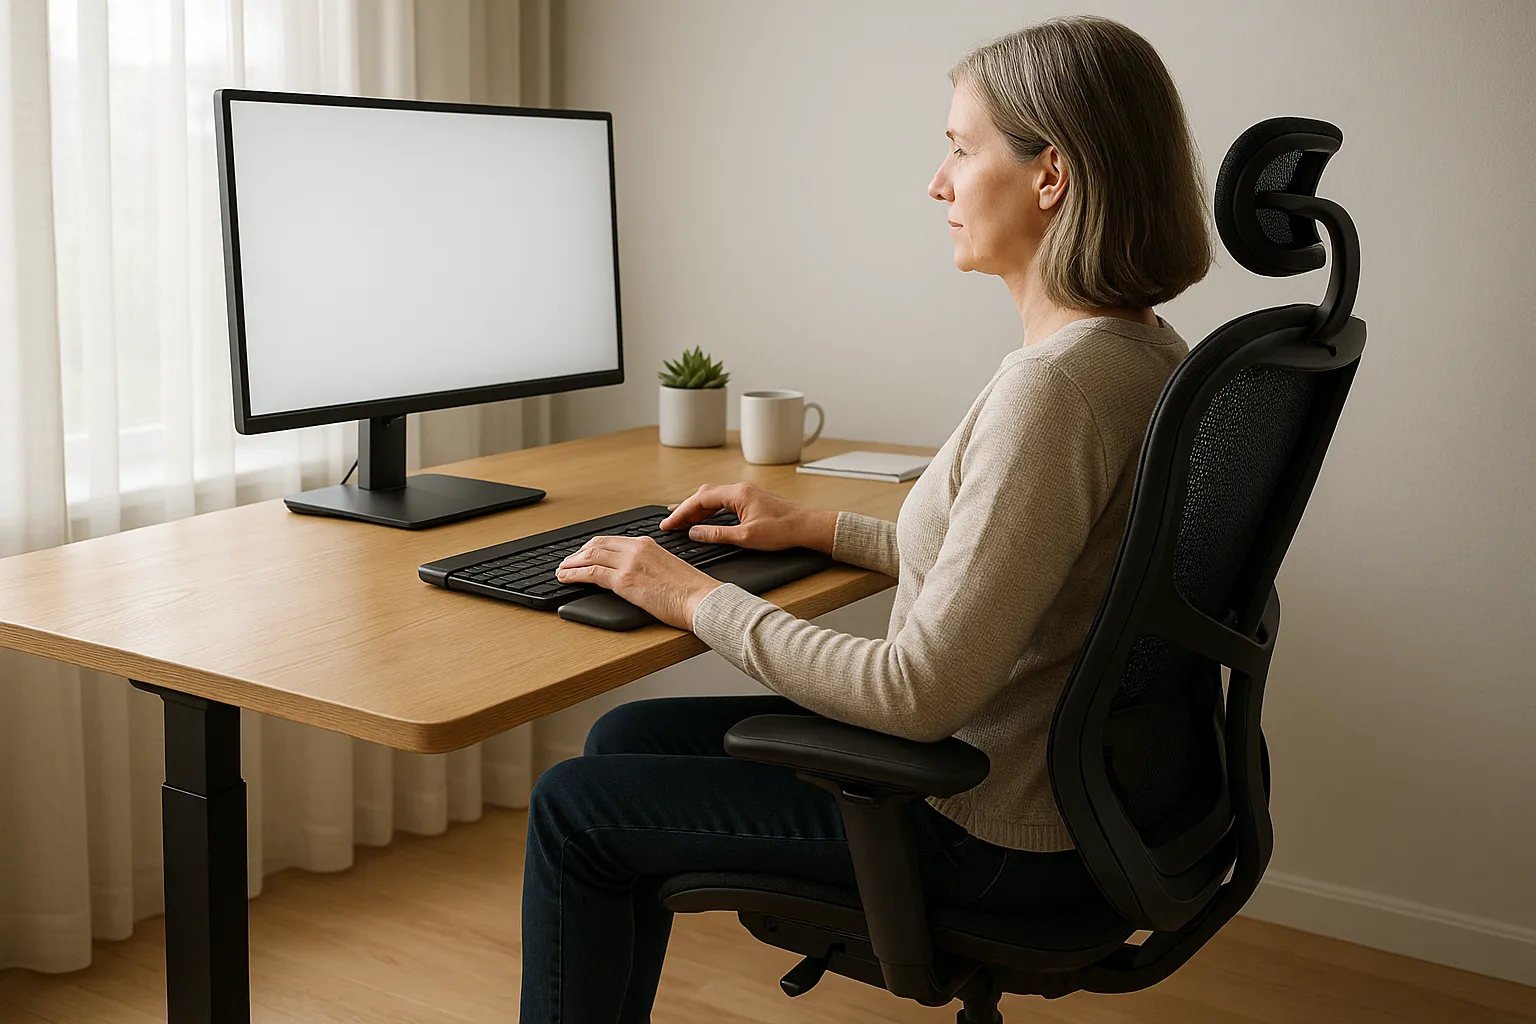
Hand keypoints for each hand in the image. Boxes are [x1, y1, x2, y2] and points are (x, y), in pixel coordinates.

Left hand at [556, 536, 722, 629]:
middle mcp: (636, 549)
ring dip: (571, 563)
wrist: (702, 599)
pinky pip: (591, 573)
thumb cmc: (692, 591)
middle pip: (597, 545)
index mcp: (648, 544)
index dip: (592, 547)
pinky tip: (565, 578)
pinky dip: (574, 574)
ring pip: (590, 557)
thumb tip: (636, 575)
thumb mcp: (669, 568)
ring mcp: (629, 563)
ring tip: (561, 570)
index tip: (583, 553)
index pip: (612, 540)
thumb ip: (650, 566)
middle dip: (578, 553)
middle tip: (567, 561)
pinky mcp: (624, 580)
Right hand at [660, 482, 836, 552]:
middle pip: (704, 495)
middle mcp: (741, 489)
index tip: (668, 524)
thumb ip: (717, 534)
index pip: (700, 500)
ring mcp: (746, 493)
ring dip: (697, 509)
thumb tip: (695, 533)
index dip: (681, 512)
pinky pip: (723, 501)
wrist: (807, 527)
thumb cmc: (783, 531)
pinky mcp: (751, 499)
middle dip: (685, 509)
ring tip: (682, 521)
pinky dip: (709, 510)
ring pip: (713, 497)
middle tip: (671, 524)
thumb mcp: (746, 537)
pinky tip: (704, 519)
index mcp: (738, 494)